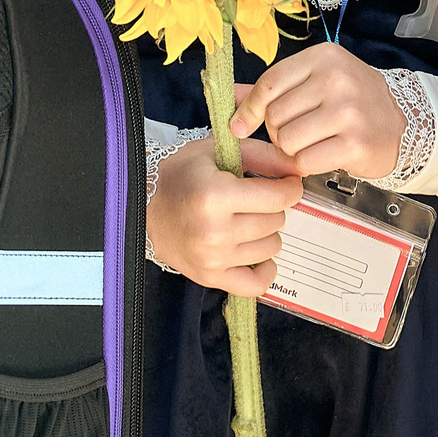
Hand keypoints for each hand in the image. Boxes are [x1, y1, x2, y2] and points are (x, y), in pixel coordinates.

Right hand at [148, 136, 302, 296]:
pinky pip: (256, 284)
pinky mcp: (209, 277)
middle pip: (276, 222)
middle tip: (255, 199)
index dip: (290, 188)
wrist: (140, 203)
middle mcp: (214, 230)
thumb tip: (297, 168)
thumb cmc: (180, 174)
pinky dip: (264, 269)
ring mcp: (212, 258)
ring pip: (271, 248)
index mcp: (215, 195)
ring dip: (268, 233)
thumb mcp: (218, 151)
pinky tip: (257, 253)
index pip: (278, 198)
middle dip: (274, 207)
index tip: (286, 184)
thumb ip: (263, 156)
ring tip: (248, 220)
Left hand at [229, 43, 408, 179]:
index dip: (249, 109)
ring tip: (310, 144)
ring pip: (287, 140)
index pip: (269, 84)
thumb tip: (230, 96)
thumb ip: (274, 88)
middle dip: (277, 132)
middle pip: (275, 115)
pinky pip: (305, 161)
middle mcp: (336, 79)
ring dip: (291, 150)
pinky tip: (320, 156)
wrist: (402, 123)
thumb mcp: (317, 81)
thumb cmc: (353, 102)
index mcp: (324, 57)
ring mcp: (348, 111)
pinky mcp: (355, 143)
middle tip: (298, 133)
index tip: (241, 126)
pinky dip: (305, 165)